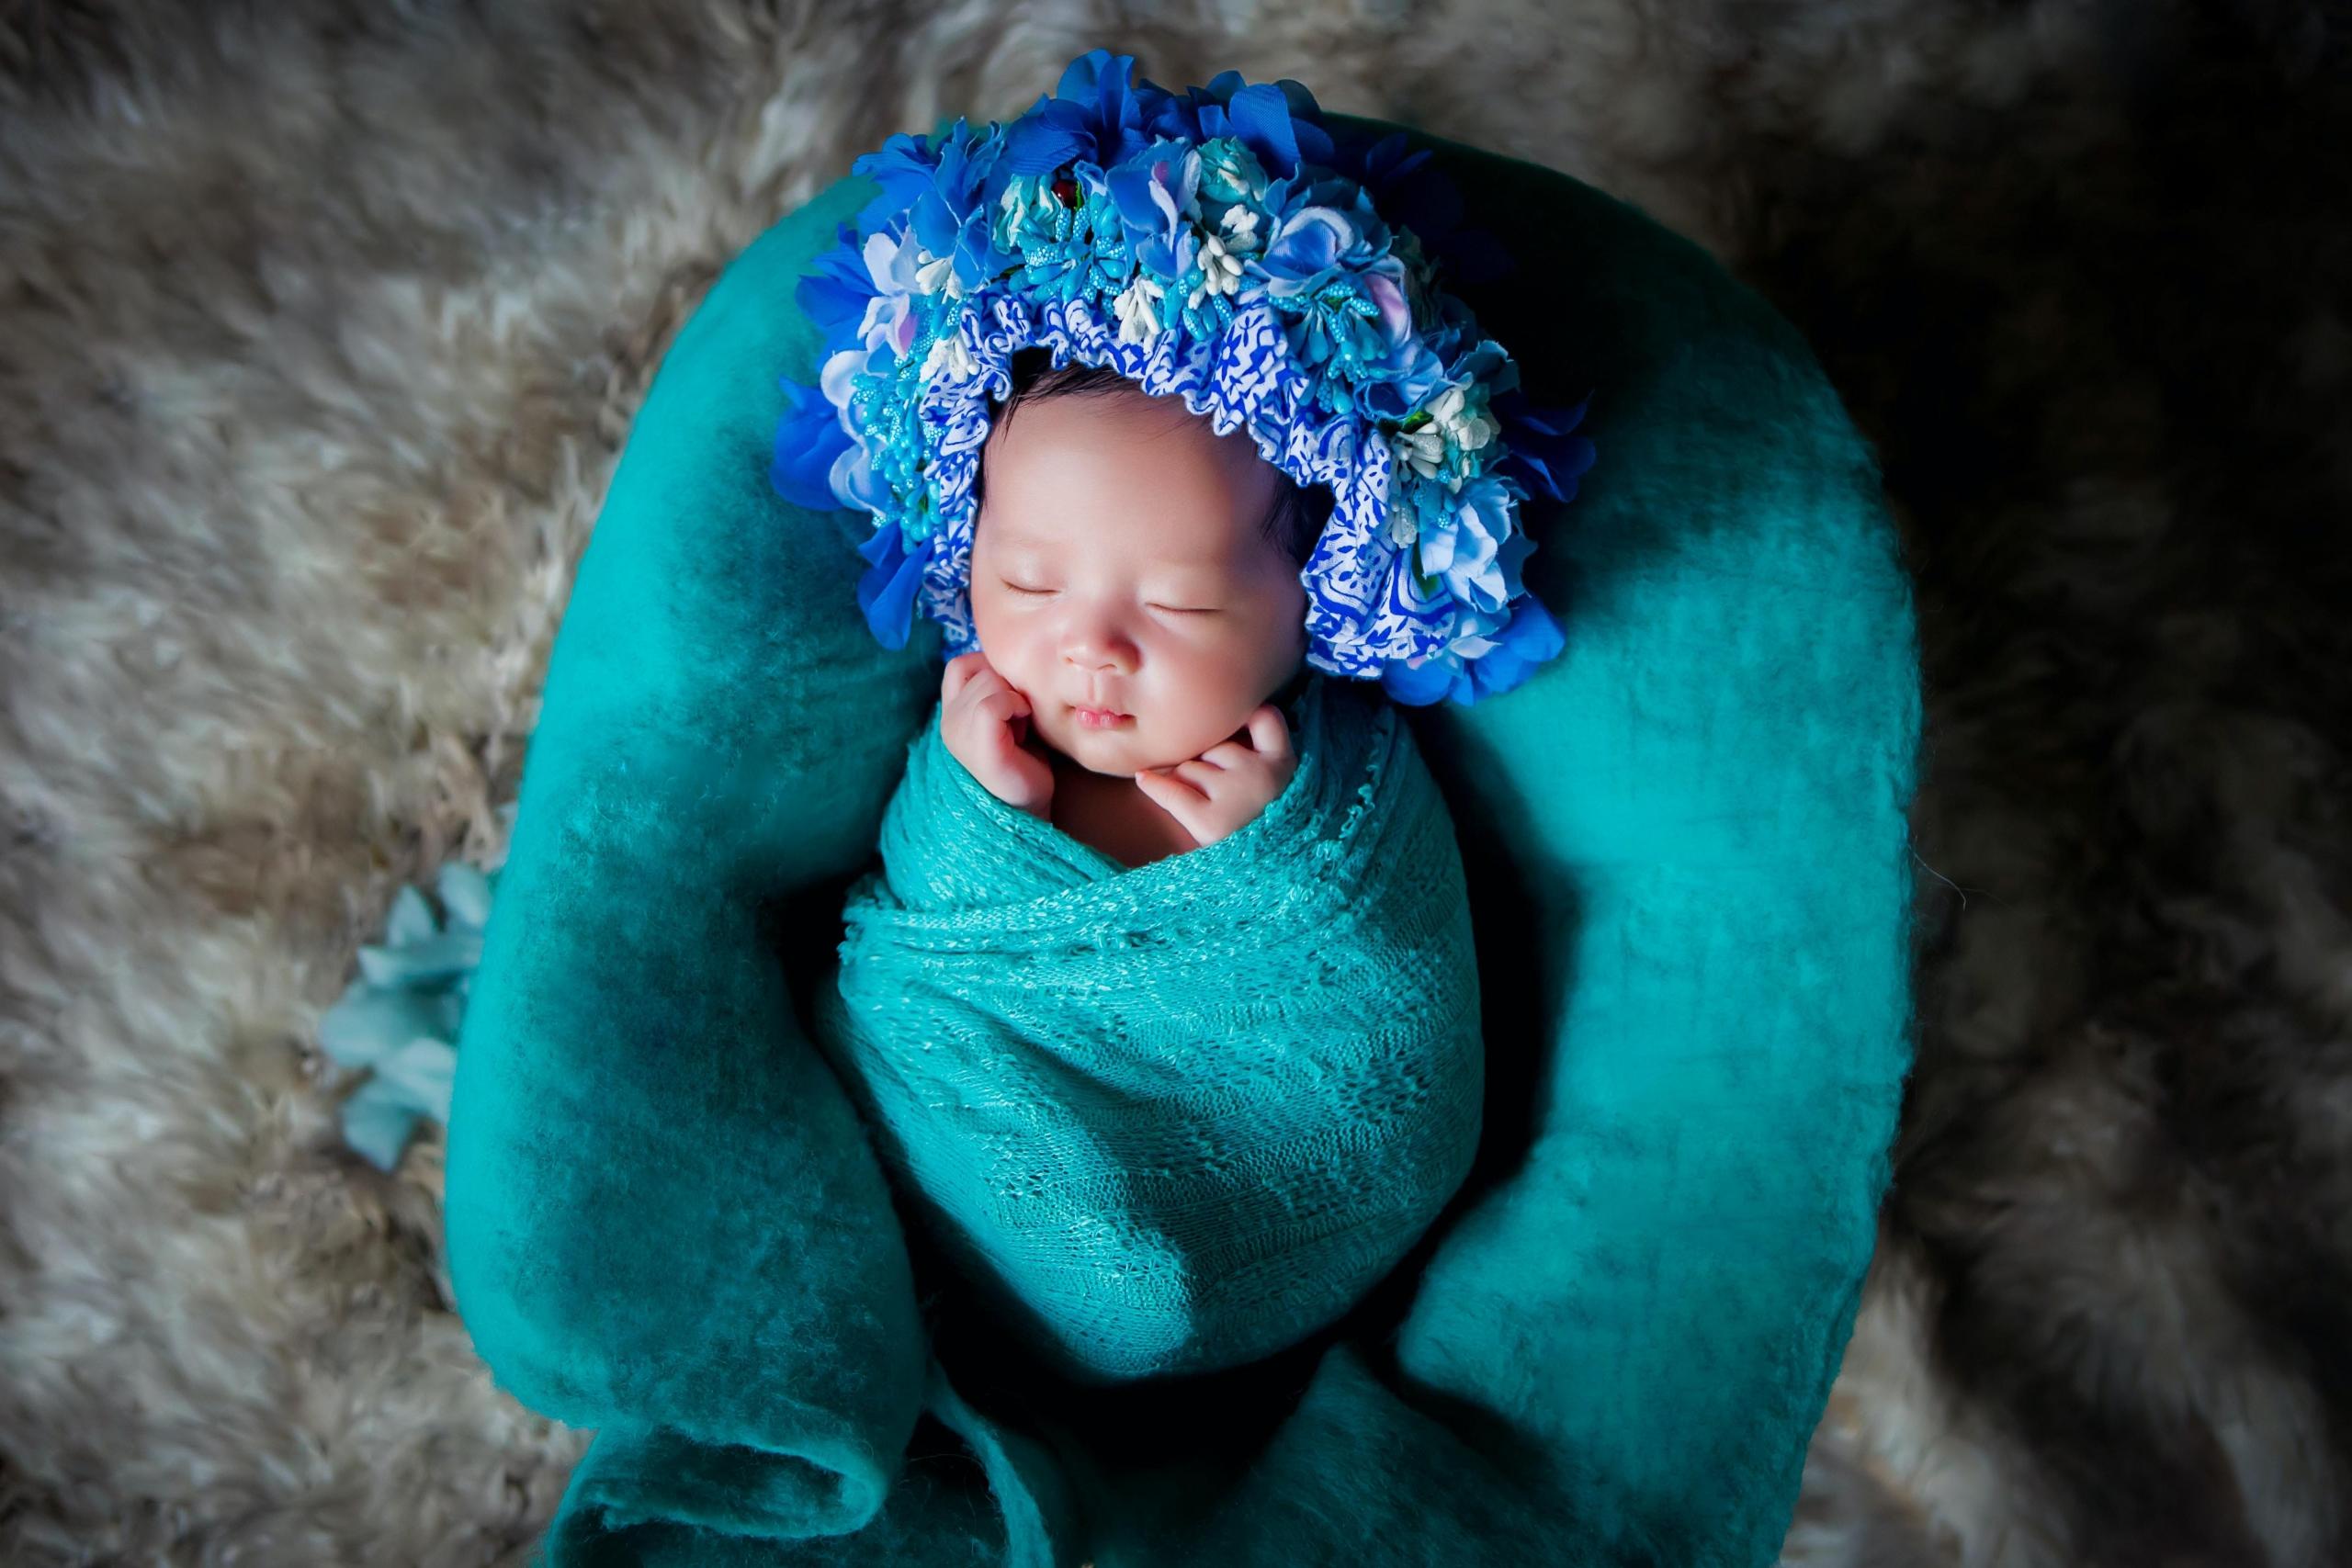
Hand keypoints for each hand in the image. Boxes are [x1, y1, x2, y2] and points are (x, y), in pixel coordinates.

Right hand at [941, 650, 1053, 818]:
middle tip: (1021, 723)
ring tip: (1021, 729)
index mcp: (951, 712)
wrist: (1030, 809)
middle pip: (982, 669)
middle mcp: (946, 720)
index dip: (993, 673)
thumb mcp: (1008, 715)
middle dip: (1010, 688)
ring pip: (990, 681)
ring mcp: (957, 731)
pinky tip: (1023, 730)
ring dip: (1016, 699)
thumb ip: (998, 687)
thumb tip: (1012, 654)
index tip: (1013, 704)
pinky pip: (993, 702)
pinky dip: (1015, 707)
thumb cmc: (1026, 761)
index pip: (962, 664)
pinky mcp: (975, 742)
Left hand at [1133, 706, 1295, 848]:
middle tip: (1218, 795)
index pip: (1267, 718)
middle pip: (1212, 746)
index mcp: (1283, 766)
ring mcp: (1237, 796)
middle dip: (1205, 762)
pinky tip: (1143, 779)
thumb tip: (1197, 722)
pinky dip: (1155, 785)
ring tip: (1206, 810)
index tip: (1235, 721)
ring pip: (1190, 767)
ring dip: (1187, 782)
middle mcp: (1262, 776)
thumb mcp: (1274, 788)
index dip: (1250, 717)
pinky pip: (1173, 792)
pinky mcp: (1212, 821)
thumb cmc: (1261, 829)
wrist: (1263, 880)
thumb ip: (1253, 753)